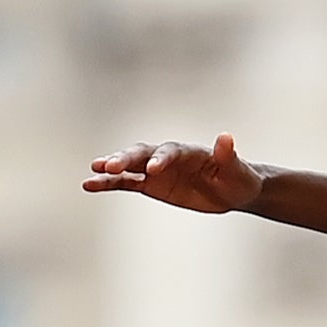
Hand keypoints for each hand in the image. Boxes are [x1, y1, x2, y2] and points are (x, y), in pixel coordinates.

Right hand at [82, 133, 269, 214]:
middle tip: (109, 166)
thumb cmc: (237, 177)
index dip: (161, 159)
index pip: (170, 152)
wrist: (231, 189)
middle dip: (126, 159)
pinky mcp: (150, 184)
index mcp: (188, 151)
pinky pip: (126, 183)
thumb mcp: (236, 170)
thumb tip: (226, 137)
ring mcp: (156, 170)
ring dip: (111, 170)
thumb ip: (228, 155)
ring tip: (92, 173)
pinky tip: (90, 185)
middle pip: (142, 154)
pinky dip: (108, 184)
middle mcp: (167, 157)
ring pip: (129, 167)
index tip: (152, 169)